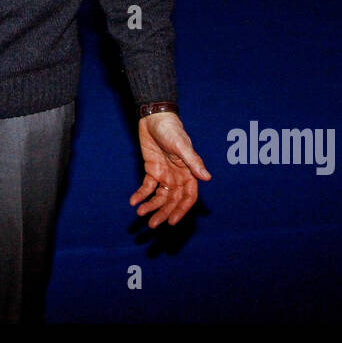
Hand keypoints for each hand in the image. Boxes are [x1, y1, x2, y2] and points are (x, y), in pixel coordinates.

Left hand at [129, 111, 210, 227]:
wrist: (154, 118)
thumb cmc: (172, 130)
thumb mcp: (181, 145)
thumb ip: (193, 161)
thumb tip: (207, 178)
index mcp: (188, 173)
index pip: (188, 197)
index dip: (181, 210)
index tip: (172, 222)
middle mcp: (177, 177)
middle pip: (172, 201)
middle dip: (163, 213)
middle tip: (153, 224)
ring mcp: (164, 174)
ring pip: (160, 197)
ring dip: (151, 206)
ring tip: (141, 214)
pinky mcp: (152, 170)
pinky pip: (147, 187)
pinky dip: (141, 194)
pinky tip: (134, 201)